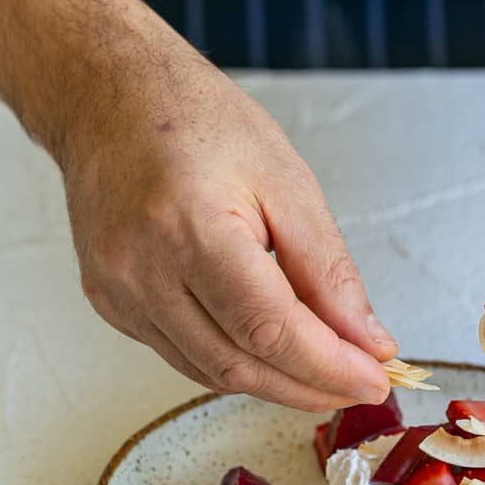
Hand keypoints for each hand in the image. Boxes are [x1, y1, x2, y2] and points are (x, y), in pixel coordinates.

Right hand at [63, 8, 394, 409]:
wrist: (108, 99)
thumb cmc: (198, 122)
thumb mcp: (286, 181)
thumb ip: (328, 270)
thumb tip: (368, 340)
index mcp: (187, 227)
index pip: (268, 329)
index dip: (328, 366)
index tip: (376, 378)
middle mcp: (140, 270)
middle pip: (239, 364)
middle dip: (310, 386)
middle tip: (362, 384)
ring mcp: (118, 292)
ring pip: (212, 371)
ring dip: (277, 382)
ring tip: (327, 370)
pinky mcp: (111, 304)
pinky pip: (185, 356)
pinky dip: (237, 364)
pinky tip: (272, 350)